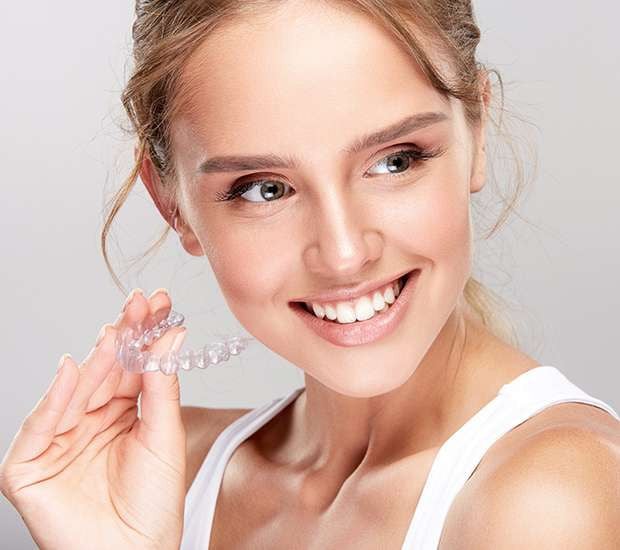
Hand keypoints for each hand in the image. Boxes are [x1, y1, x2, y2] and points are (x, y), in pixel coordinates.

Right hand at [0, 289, 187, 549]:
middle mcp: (88, 421)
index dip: (142, 334)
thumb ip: (162, 385)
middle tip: (142, 303)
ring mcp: (58, 440)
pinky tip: (74, 367)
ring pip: (75, 391)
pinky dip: (55, 399)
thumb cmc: (153, 503)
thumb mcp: (164, 435)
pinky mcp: (31, 465)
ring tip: (119, 330)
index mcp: (119, 413)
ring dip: (97, 359)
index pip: (129, 365)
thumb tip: (171, 335)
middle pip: (103, 370)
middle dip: (123, 336)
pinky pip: (41, 426)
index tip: (160, 302)